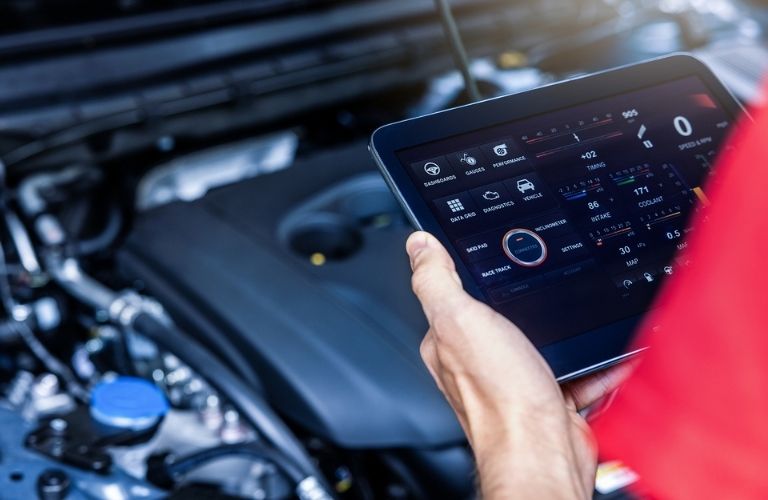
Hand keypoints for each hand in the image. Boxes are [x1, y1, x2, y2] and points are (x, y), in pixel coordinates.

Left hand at [406, 231, 632, 499]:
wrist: (544, 452)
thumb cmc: (499, 397)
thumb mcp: (459, 319)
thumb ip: (436, 280)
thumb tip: (418, 245)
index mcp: (447, 341)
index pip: (450, 297)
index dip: (468, 276)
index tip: (491, 257)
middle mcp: (476, 362)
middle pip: (500, 317)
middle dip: (526, 303)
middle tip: (546, 286)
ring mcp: (513, 380)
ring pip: (540, 342)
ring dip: (562, 332)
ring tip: (576, 319)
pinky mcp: (549, 397)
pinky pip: (573, 368)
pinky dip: (590, 361)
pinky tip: (600, 352)